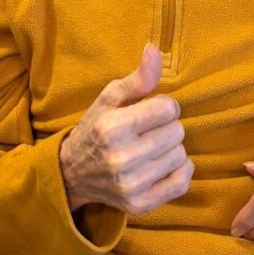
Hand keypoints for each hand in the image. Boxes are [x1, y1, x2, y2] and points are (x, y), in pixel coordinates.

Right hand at [59, 44, 192, 213]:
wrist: (72, 173)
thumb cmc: (96, 128)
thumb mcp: (110, 98)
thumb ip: (139, 77)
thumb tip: (154, 49)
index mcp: (113, 127)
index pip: (168, 108)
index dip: (163, 106)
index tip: (150, 111)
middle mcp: (121, 158)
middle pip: (177, 132)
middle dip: (166, 127)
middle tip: (148, 131)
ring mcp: (131, 185)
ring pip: (181, 155)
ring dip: (170, 149)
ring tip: (150, 148)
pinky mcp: (140, 204)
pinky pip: (182, 182)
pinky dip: (180, 170)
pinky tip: (164, 163)